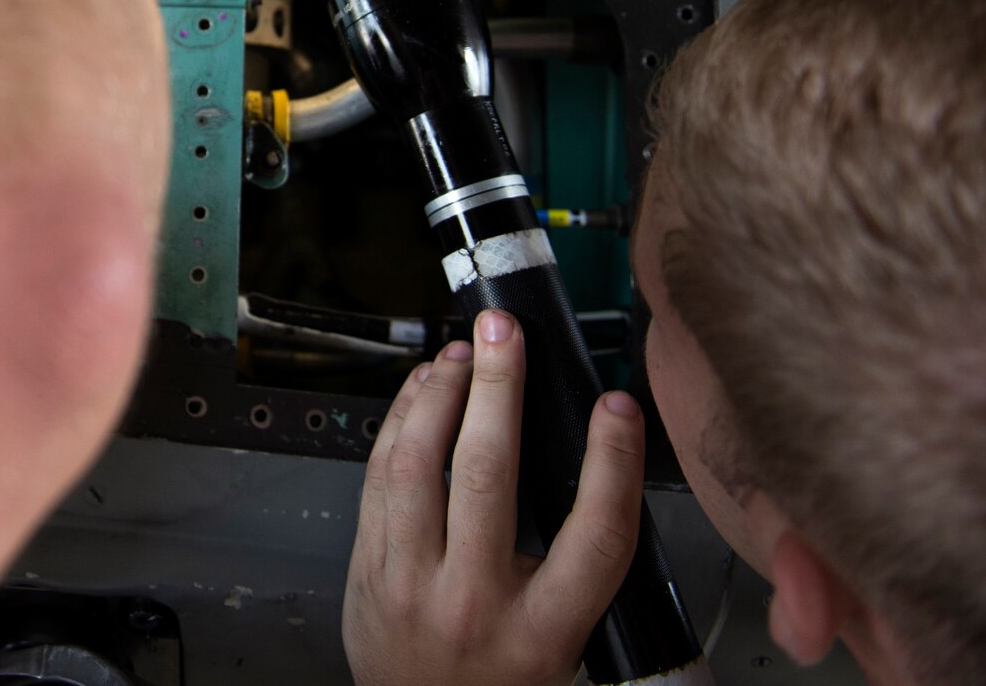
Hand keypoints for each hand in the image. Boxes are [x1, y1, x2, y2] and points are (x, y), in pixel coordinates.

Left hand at [343, 310, 647, 685]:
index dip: (612, 462)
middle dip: (499, 388)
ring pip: (417, 464)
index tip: (618, 407)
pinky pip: (379, 476)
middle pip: (489, 476)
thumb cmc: (503, 677)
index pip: (594, 536)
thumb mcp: (563, 637)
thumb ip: (577, 561)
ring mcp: (411, 583)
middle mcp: (473, 605)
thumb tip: (590, 449)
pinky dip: (402, 422)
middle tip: (507, 334)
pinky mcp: (368, 567)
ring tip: (463, 353)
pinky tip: (423, 390)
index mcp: (543, 632)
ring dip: (440, 394)